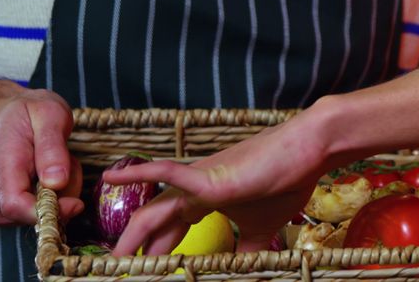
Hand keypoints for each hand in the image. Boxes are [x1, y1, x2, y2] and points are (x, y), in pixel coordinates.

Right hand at [0, 83, 82, 224]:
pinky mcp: (2, 207)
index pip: (16, 204)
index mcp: (3, 163)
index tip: (76, 204)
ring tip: (56, 162)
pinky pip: (34, 214)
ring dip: (59, 194)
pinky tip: (49, 175)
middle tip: (68, 160)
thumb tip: (57, 182)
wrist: (1, 115)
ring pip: (37, 215)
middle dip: (62, 195)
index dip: (48, 212)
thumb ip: (52, 148)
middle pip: (33, 213)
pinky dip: (51, 199)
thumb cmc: (27, 112)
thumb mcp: (49, 115)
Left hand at [105, 106, 338, 254]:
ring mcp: (199, 181)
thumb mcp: (263, 227)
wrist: (307, 150)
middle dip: (137, 252)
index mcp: (205, 200)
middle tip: (120, 275)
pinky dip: (139, 175)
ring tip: (113, 262)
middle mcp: (194, 188)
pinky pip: (167, 174)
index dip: (156, 252)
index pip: (172, 229)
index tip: (142, 273)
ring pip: (154, 211)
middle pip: (156, 224)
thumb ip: (246, 249)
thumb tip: (241, 273)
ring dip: (131, 238)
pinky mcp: (210, 177)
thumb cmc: (286, 182)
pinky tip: (111, 178)